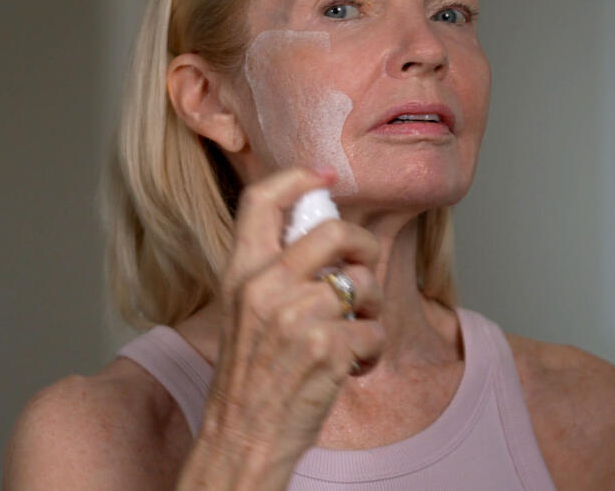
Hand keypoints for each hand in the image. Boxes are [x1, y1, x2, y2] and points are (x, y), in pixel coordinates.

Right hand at [178, 168, 384, 489]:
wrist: (243, 436)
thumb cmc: (250, 375)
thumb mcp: (244, 310)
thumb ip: (273, 271)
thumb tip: (326, 236)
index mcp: (240, 272)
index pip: (261, 200)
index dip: (298, 177)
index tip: (324, 177)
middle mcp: (265, 287)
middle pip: (334, 230)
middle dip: (364, 245)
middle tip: (364, 265)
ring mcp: (296, 317)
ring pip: (363, 284)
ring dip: (370, 310)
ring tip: (352, 332)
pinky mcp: (327, 349)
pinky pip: (374, 332)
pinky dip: (372, 350)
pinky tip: (352, 364)